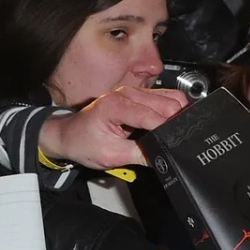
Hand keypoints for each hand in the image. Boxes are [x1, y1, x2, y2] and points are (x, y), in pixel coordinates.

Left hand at [36, 86, 186, 169]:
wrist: (68, 135)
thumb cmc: (83, 143)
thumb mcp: (110, 155)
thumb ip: (139, 155)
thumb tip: (163, 158)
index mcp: (116, 105)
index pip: (152, 116)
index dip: (166, 131)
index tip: (177, 145)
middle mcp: (127, 93)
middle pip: (167, 103)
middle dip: (176, 122)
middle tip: (180, 142)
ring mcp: (134, 92)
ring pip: (170, 98)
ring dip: (177, 116)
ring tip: (177, 134)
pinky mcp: (139, 96)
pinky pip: (165, 98)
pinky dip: (172, 111)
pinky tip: (172, 126)